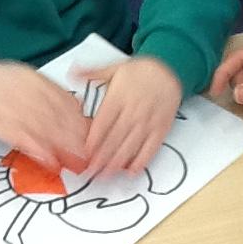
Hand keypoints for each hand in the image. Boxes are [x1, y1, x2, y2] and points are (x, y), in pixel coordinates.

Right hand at [0, 60, 88, 170]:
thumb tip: (78, 106)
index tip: (93, 134)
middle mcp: (26, 93)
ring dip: (61, 146)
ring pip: (42, 129)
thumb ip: (52, 90)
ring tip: (76, 161)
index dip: (79, 120)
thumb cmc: (2, 81)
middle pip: (56, 116)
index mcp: (35, 80)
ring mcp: (12, 109)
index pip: (64, 100)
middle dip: (75, 136)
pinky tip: (50, 161)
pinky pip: (21, 139)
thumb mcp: (29, 76)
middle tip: (90, 154)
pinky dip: (37, 151)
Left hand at [82, 57, 181, 176]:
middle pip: (114, 138)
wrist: (170, 68)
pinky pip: (151, 148)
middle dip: (102, 157)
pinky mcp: (161, 128)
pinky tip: (131, 171)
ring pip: (130, 146)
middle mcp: (132, 111)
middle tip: (91, 172)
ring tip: (106, 175)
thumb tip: (72, 71)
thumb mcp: (114, 68)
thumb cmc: (140, 70)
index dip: (93, 140)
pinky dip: (142, 161)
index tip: (84, 153)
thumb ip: (92, 72)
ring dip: (117, 162)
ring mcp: (147, 121)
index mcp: (118, 98)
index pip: (103, 123)